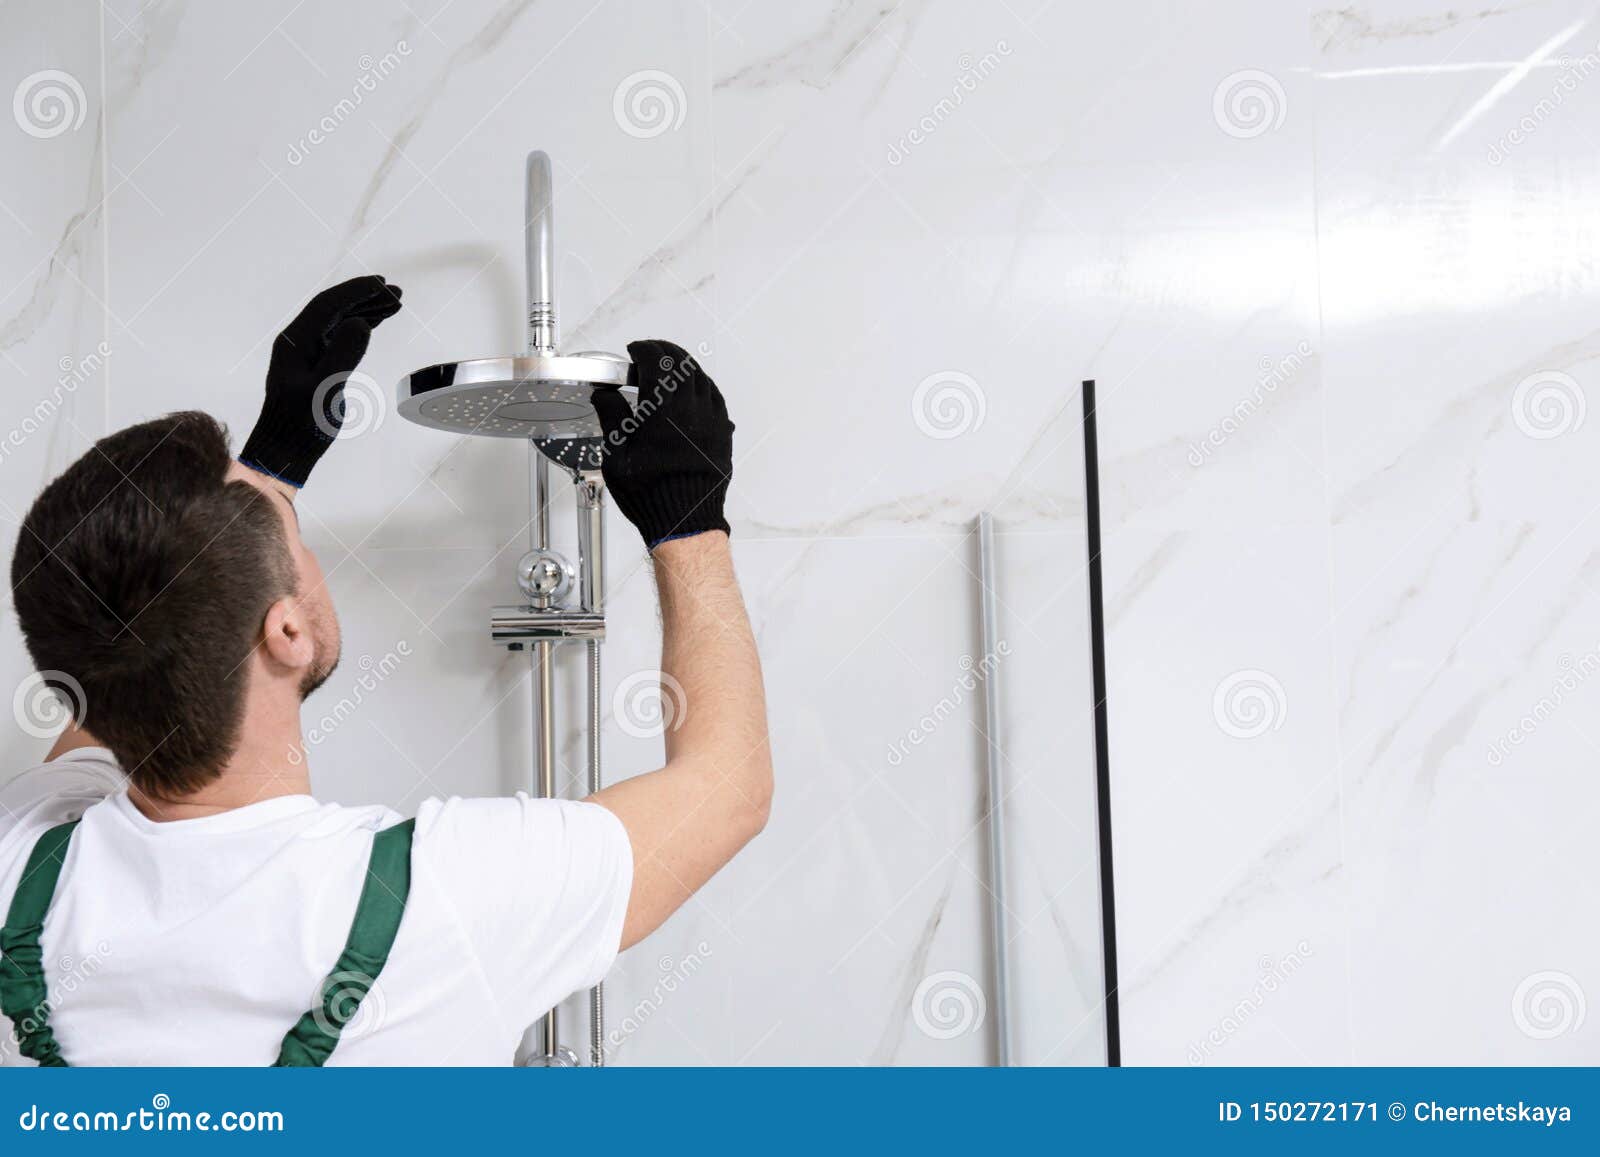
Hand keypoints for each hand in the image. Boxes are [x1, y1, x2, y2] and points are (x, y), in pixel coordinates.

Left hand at [239, 275, 402, 487]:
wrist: (284, 449)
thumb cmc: (301, 423)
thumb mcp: (324, 388)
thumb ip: (343, 354)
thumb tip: (361, 323)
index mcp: (296, 341)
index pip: (328, 304)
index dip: (357, 291)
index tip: (383, 284)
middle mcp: (299, 341)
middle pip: (335, 308)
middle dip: (365, 297)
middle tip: (396, 293)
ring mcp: (307, 353)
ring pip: (338, 322)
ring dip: (365, 311)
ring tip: (394, 305)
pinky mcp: (316, 366)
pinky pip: (339, 337)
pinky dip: (359, 328)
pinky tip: (374, 325)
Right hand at [591, 340, 732, 549]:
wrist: (685, 521)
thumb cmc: (651, 493)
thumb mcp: (616, 455)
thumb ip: (612, 416)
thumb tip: (606, 395)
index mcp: (663, 408)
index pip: (656, 359)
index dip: (643, 349)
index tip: (634, 351)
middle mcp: (692, 409)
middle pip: (681, 362)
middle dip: (663, 352)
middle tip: (650, 355)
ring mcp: (712, 420)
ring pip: (701, 377)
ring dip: (683, 368)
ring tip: (669, 372)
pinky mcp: (723, 433)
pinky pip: (715, 398)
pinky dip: (701, 387)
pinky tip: (692, 394)